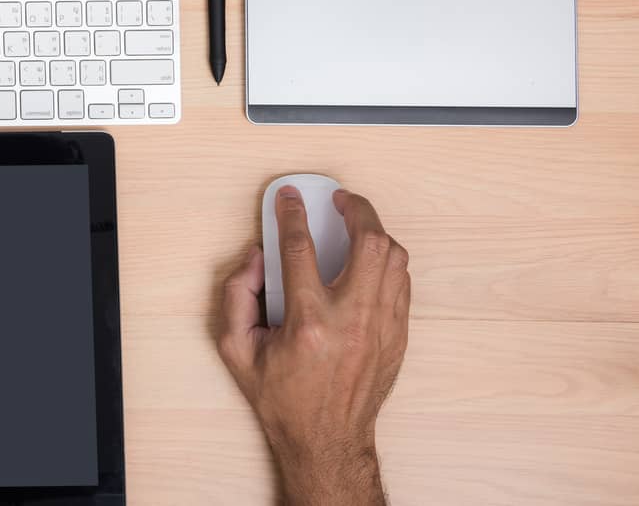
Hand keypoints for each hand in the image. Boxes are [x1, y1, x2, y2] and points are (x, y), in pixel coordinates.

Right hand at [218, 187, 409, 505]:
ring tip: (357, 224)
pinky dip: (386, 262)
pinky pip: (402, 283)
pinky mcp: (397, 337)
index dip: (291, 214)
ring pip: (394, 259)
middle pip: (368, 243)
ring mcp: (381, 328)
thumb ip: (237, 296)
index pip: (300, 248)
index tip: (289, 197)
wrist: (326, 441)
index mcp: (309, 322)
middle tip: (339, 200)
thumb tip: (256, 258)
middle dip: (356, 209)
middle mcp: (351, 320)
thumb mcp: (236, 351)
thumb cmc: (282, 398)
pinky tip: (369, 259)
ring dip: (375, 232)